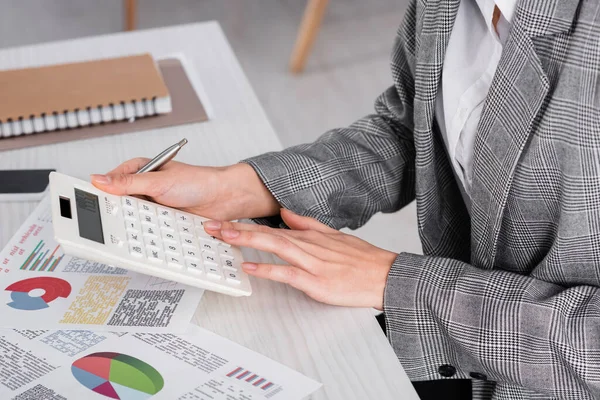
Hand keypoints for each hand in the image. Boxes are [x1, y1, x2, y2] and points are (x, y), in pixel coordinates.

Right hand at [91, 159, 278, 220]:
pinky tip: (149, 239)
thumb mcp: (160, 181)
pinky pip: (151, 230)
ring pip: (135, 220)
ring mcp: (154, 207)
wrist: (226, 198)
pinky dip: (150, 234)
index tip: (87, 208)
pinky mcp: (165, 222)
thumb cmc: (199, 181)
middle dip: (118, 215)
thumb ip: (129, 182)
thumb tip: (99, 180)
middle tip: (112, 225)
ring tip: (132, 232)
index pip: (110, 184)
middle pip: (120, 205)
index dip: (99, 195)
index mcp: (139, 171)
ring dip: (136, 226)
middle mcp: (144, 189)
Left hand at [204, 209, 397, 308]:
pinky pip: (288, 274)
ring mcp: (313, 263)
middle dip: (237, 229)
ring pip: (275, 248)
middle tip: (212, 225)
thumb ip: (308, 224)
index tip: (223, 221)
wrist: (387, 276)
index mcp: (312, 236)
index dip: (245, 224)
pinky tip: (250, 268)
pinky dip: (268, 270)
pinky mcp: (317, 282)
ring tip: (224, 236)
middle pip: (268, 234)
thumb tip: (286, 213)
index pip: (272, 226)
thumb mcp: (335, 235)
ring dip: (248, 241)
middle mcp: (309, 246)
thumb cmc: (363, 260)